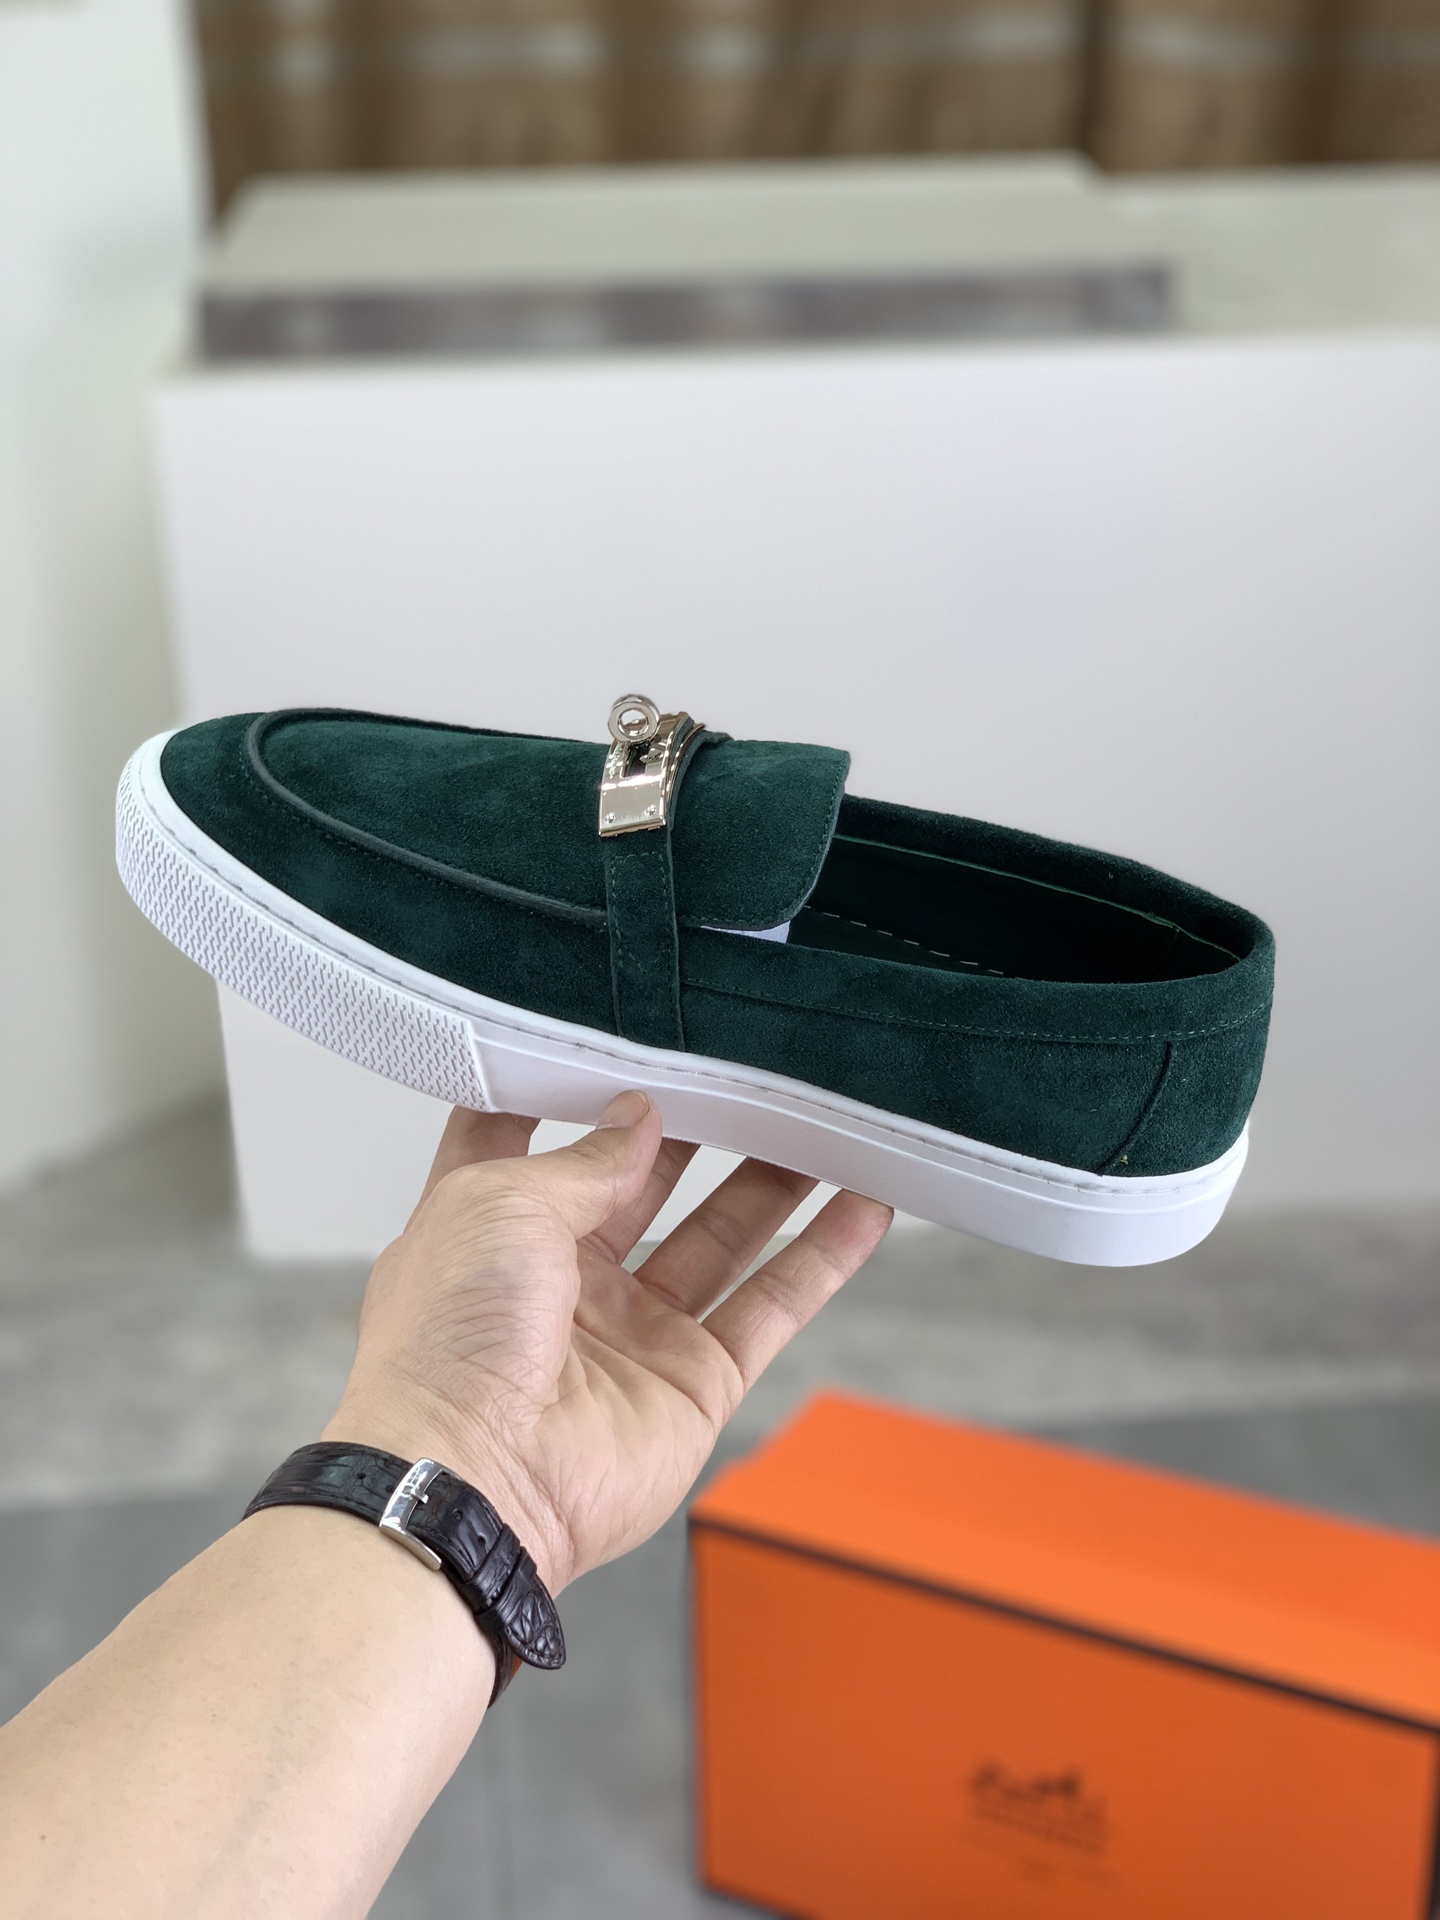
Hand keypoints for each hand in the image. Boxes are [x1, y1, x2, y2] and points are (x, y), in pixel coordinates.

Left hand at [325, 1093, 891, 1591]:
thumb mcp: (500, 1202)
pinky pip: (770, 1309)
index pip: (527, 1143)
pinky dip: (821, 1259)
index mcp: (491, 1229)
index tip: (617, 1044)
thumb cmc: (447, 1342)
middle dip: (694, 1128)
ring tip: (821, 1119)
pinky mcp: (692, 1385)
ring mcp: (630, 1335)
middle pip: (643, 1185)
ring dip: (773, 1182)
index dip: (566, 1093)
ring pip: (719, 1238)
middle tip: (747, 1073)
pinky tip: (864, 1206)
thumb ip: (586, 1157)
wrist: (471, 1481)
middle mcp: (560, 1280)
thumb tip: (640, 1116)